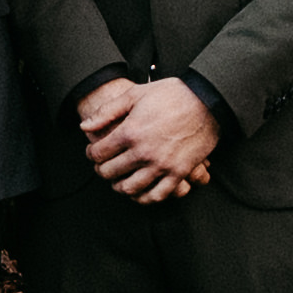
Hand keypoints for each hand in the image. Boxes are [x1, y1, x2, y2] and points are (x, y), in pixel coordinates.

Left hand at [81, 73, 224, 199]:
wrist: (207, 100)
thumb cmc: (172, 94)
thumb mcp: (135, 94)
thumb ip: (107, 112)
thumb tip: (84, 127)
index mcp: (130, 132)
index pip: (98, 153)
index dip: (91, 153)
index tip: (93, 151)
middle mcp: (144, 152)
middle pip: (110, 172)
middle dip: (101, 170)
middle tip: (103, 165)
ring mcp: (162, 165)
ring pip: (130, 188)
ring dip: (119, 186)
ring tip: (118, 180)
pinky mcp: (179, 173)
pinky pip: (157, 195)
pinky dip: (144, 198)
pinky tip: (139, 192)